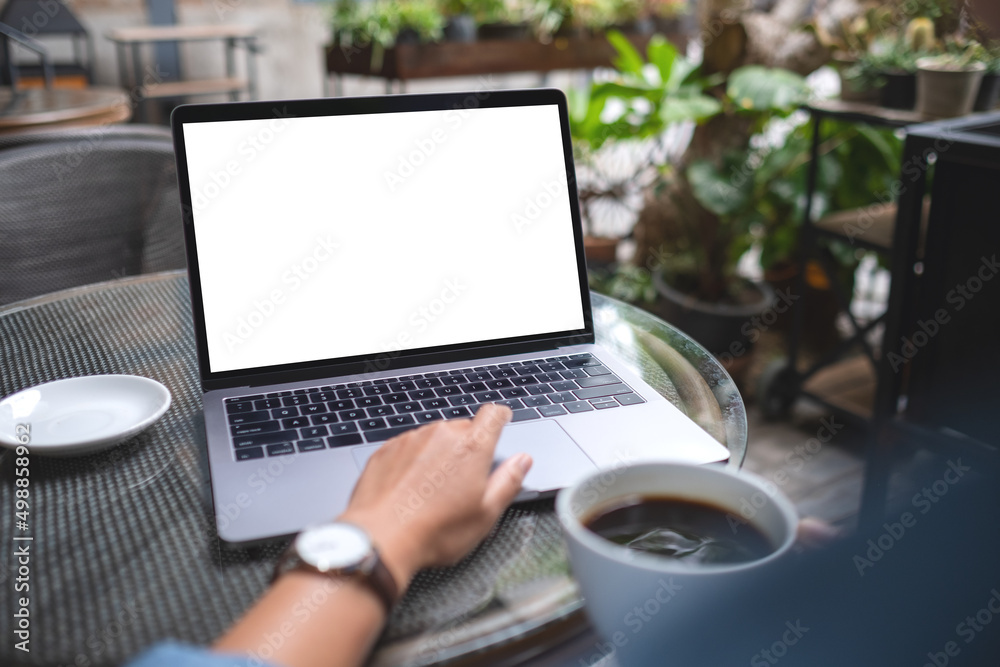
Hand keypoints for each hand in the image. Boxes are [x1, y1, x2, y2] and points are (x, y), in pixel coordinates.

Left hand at [339, 404, 531, 591]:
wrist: (381, 536)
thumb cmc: (434, 530)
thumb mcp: (486, 513)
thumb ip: (508, 481)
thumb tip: (522, 461)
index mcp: (471, 448)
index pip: (492, 415)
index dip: (500, 416)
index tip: (501, 419)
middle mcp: (441, 435)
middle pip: (462, 429)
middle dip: (467, 448)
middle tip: (463, 481)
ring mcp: (411, 440)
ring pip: (433, 438)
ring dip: (438, 455)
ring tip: (433, 490)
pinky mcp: (387, 449)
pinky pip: (408, 448)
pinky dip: (413, 462)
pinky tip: (411, 489)